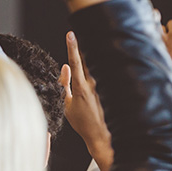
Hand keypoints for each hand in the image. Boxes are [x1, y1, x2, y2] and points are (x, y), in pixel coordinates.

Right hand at [61, 30, 113, 170]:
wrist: (101, 136)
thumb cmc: (82, 123)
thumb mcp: (66, 105)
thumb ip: (64, 84)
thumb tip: (64, 68)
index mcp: (80, 87)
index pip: (75, 61)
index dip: (72, 46)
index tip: (70, 33)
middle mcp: (93, 84)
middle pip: (86, 60)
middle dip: (82, 49)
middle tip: (77, 36)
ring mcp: (102, 87)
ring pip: (93, 69)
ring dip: (89, 63)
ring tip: (87, 65)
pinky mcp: (107, 91)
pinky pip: (100, 77)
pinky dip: (96, 74)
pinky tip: (96, 83)